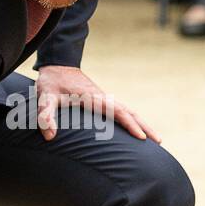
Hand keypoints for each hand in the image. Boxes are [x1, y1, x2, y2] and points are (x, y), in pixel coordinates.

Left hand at [35, 65, 160, 142]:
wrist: (58, 64)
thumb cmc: (52, 81)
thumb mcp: (45, 96)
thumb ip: (45, 115)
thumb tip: (50, 136)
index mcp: (93, 97)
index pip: (116, 111)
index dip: (129, 124)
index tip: (141, 137)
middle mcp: (103, 97)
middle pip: (129, 111)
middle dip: (145, 126)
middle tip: (160, 141)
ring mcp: (105, 99)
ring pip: (129, 111)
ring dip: (143, 123)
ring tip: (156, 139)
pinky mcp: (104, 101)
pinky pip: (123, 111)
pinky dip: (134, 120)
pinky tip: (138, 129)